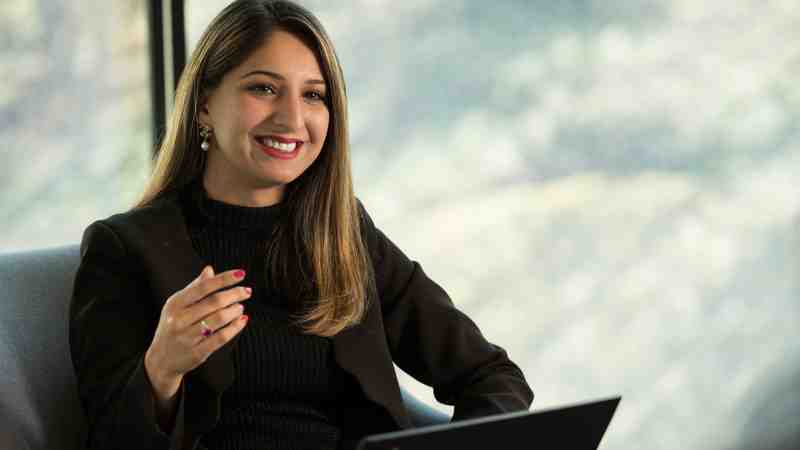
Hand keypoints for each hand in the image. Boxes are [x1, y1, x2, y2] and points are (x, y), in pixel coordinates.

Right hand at [144, 265, 250, 398]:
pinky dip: (235, 327)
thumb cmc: (173, 326)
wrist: (161, 360)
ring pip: (219, 319)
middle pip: (214, 302)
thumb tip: (209, 270)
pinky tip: (242, 320)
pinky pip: (221, 337)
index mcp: (175, 304)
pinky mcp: (197, 352)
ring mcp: (187, 337)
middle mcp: (179, 319)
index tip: (241, 274)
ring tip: (241, 307)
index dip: (224, 279)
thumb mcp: (178, 306)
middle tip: (247, 291)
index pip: (203, 287)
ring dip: (235, 310)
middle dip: (234, 294)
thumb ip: (195, 288)